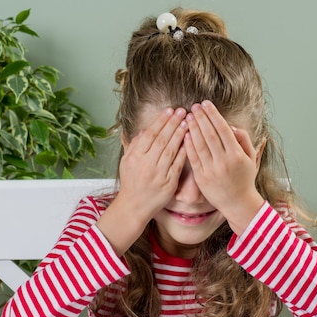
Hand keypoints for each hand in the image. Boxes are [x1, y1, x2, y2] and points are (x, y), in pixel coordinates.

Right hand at [117, 107, 187, 223]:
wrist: (134, 206)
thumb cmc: (130, 182)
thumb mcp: (126, 162)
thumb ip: (134, 145)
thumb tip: (144, 130)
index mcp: (135, 157)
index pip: (150, 134)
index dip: (161, 121)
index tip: (169, 110)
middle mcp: (146, 164)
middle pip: (162, 139)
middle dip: (173, 123)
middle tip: (182, 111)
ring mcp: (158, 174)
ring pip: (171, 150)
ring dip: (180, 134)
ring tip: (187, 121)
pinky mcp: (169, 183)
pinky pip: (178, 164)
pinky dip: (184, 152)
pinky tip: (190, 141)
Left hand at [184, 101, 264, 234]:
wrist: (237, 202)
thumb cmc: (245, 177)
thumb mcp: (250, 157)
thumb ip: (243, 139)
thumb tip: (230, 126)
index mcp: (236, 154)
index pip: (222, 129)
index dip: (213, 114)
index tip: (206, 103)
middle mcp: (223, 161)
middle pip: (209, 134)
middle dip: (201, 118)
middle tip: (194, 106)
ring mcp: (211, 170)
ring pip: (199, 145)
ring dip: (193, 128)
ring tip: (188, 116)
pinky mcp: (201, 178)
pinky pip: (193, 158)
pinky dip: (189, 145)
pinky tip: (185, 134)